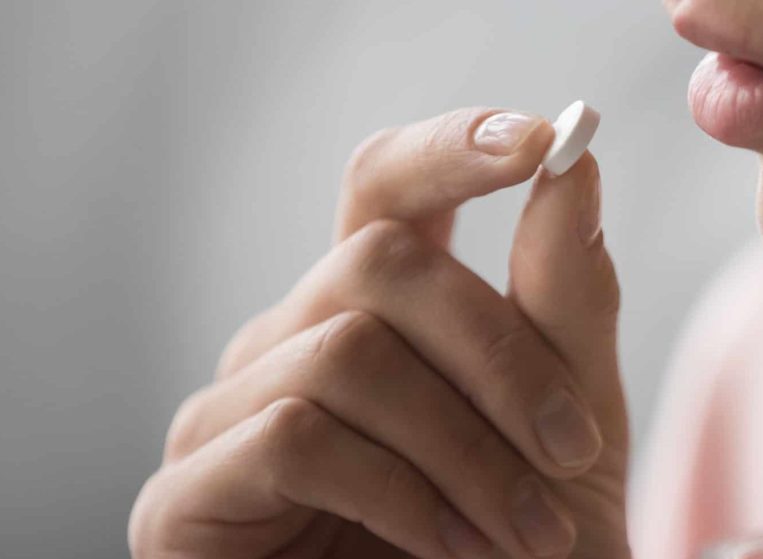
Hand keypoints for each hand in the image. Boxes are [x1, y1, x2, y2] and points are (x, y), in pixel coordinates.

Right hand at [130, 108, 627, 558]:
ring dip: (466, 450)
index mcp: (375, 309)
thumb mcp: (567, 419)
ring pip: (347, 352)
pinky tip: (452, 549)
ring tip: (527, 533)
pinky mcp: (187, 495)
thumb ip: (564, 301)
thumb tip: (575, 166)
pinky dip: (404, 495)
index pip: (384, 185)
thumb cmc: (517, 544)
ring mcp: (226, 414)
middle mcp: (288, 341)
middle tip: (575, 451)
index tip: (540, 140)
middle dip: (498, 357)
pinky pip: (297, 437)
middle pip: (378, 262)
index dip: (449, 150)